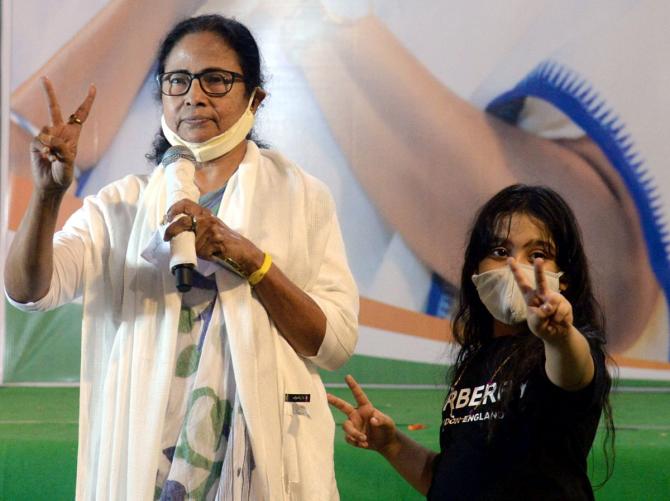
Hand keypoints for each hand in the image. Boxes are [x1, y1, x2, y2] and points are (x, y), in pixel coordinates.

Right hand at [30, 77, 95, 192]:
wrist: (50, 185)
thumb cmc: (64, 175)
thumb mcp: (69, 163)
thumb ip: (62, 149)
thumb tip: (50, 138)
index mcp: (73, 134)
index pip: (81, 114)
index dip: (87, 101)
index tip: (92, 87)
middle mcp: (59, 132)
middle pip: (54, 109)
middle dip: (49, 93)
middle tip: (44, 78)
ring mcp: (46, 136)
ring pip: (47, 132)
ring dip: (51, 146)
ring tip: (55, 158)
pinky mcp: (36, 143)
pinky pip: (39, 141)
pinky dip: (44, 150)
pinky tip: (47, 158)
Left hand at [163, 199, 263, 274]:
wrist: (242, 250)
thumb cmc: (226, 240)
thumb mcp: (212, 226)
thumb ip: (198, 225)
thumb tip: (178, 228)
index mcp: (206, 213)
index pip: (186, 204)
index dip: (174, 208)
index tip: (167, 217)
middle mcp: (207, 219)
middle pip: (182, 220)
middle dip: (171, 229)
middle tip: (167, 235)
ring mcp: (209, 231)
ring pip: (188, 236)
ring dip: (183, 243)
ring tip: (183, 246)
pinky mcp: (212, 242)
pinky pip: (197, 248)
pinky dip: (196, 252)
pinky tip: (203, 253)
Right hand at [327, 375, 397, 452]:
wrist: (386, 443)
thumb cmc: (387, 429)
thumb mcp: (388, 423)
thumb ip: (381, 420)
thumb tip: (372, 420)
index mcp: (366, 408)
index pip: (358, 395)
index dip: (353, 386)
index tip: (347, 376)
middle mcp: (357, 415)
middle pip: (343, 406)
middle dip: (334, 401)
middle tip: (326, 395)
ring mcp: (354, 425)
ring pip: (346, 427)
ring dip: (354, 433)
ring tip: (364, 438)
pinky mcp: (353, 436)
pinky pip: (349, 438)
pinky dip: (356, 442)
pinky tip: (365, 444)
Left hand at [509, 257, 573, 341]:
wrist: (557, 334)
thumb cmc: (542, 327)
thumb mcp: (536, 323)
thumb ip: (539, 315)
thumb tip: (548, 306)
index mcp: (530, 296)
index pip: (521, 282)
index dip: (515, 271)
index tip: (509, 259)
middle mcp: (542, 293)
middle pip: (540, 280)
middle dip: (539, 270)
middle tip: (538, 259)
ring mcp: (554, 297)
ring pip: (553, 301)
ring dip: (552, 315)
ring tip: (551, 320)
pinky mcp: (565, 303)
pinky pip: (561, 310)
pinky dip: (559, 319)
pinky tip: (559, 321)